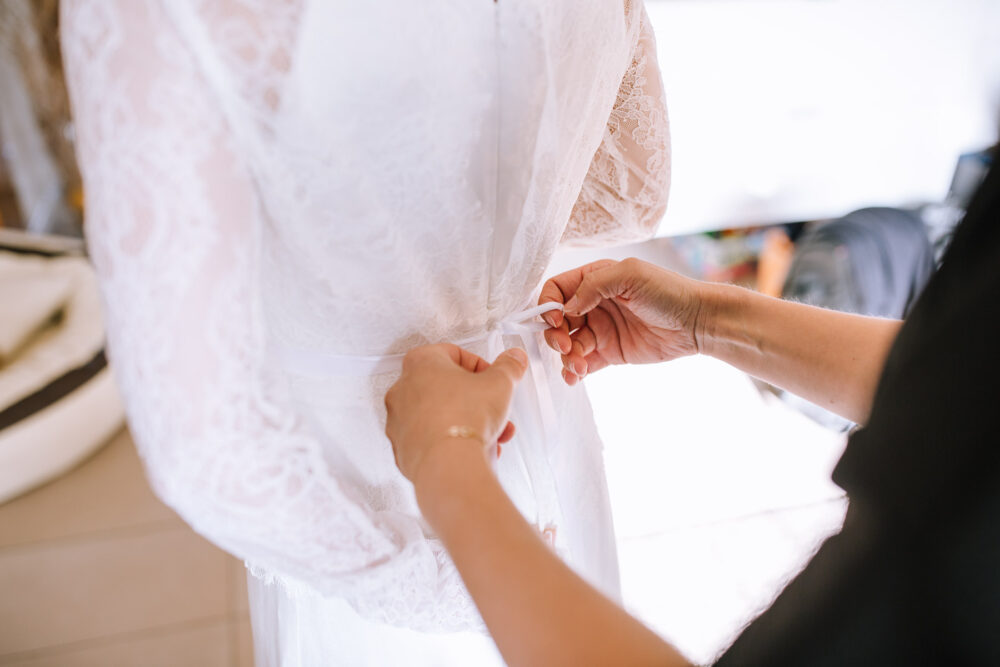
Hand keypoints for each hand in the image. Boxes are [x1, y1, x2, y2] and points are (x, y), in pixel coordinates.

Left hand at [384, 344, 528, 484]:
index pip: (454, 354)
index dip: (480, 367)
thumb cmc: (464, 418)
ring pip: (440, 416)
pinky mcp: (403, 449)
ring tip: (492, 435)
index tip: (493, 379)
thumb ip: (508, 366)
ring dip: (469, 423)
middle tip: (495, 410)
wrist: (449, 465)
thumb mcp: (500, 383)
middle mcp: (402, 389)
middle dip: (478, 402)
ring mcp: (399, 421)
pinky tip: (475, 450)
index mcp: (420, 363)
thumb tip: (513, 359)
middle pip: (447, 389)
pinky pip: (432, 440)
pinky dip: (452, 443)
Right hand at [539, 258, 703, 384]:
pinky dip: (573, 371)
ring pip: (568, 345)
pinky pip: (583, 363)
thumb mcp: (630, 275)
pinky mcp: (609, 353)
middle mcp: (593, 304)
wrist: (697, 322)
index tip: (557, 321)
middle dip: (555, 336)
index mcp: (594, 280)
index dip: (549, 305)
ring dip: (566, 357)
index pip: (556, 290)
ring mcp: (600, 330)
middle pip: (557, 321)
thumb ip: (594, 285)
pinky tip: (575, 377)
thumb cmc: (668, 291)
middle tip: (565, 347)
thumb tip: (567, 307)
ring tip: (579, 367)